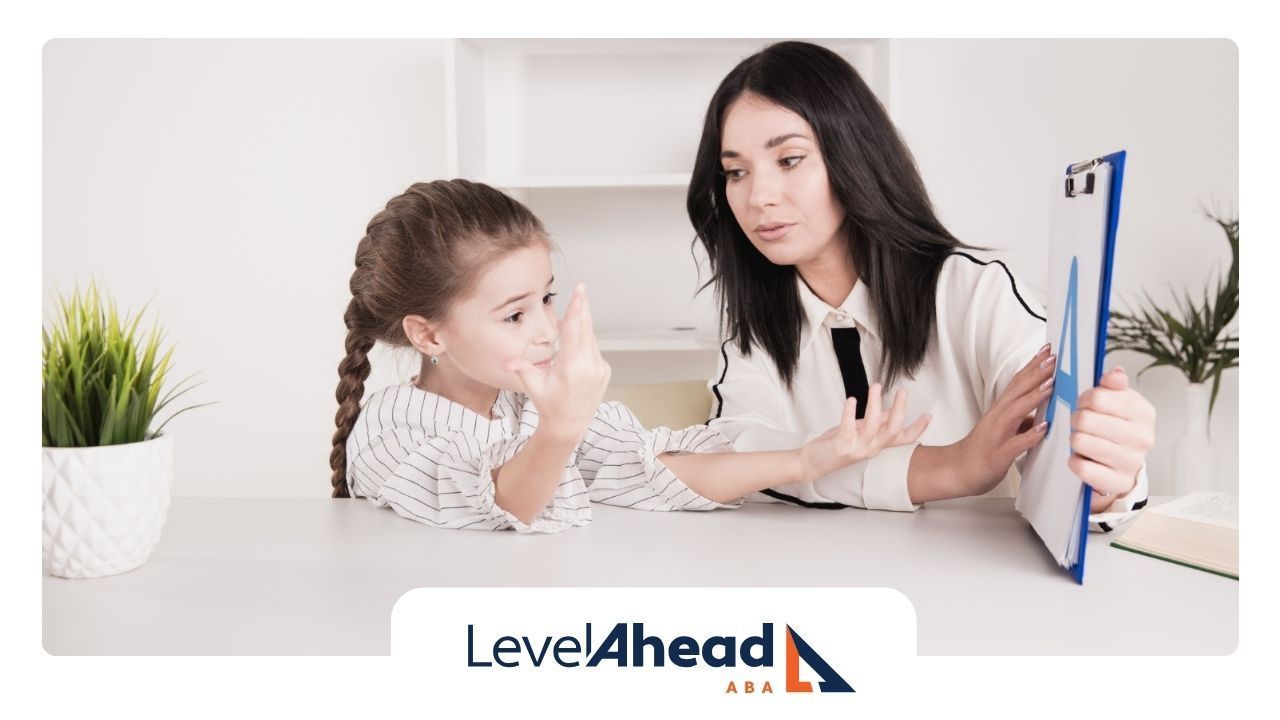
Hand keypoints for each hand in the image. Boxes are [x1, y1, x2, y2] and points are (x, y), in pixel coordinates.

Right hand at [506, 283, 611, 442]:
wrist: (570, 425)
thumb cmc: (549, 405)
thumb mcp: (533, 387)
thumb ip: (522, 369)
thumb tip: (506, 361)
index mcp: (570, 368)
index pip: (575, 332)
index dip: (577, 310)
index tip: (580, 293)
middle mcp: (588, 366)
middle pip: (586, 329)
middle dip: (582, 307)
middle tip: (581, 287)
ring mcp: (599, 368)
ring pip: (591, 338)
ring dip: (582, 325)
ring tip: (573, 312)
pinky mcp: (605, 371)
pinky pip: (594, 349)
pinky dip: (585, 341)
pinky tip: (576, 342)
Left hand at [798, 384, 930, 482]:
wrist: (814, 462)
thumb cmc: (839, 443)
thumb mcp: (862, 432)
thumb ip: (878, 423)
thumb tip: (893, 411)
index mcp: (878, 444)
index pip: (903, 439)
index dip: (918, 428)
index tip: (929, 414)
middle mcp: (872, 448)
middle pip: (893, 431)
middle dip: (900, 411)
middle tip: (903, 391)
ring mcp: (858, 448)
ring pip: (873, 427)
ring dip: (876, 405)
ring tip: (876, 387)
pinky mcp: (842, 446)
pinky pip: (848, 428)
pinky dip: (850, 413)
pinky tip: (852, 400)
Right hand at [952, 343, 1054, 495]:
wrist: (957, 471)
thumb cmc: (981, 450)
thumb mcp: (1005, 430)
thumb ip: (1022, 420)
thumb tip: (1042, 415)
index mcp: (1001, 410)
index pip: (1018, 382)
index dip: (1033, 365)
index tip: (1047, 351)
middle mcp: (998, 417)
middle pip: (1018, 389)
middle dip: (1036, 372)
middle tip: (1052, 357)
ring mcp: (998, 434)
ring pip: (1017, 410)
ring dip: (1034, 395)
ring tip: (1050, 382)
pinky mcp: (999, 454)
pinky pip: (1016, 443)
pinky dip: (1030, 435)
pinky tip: (1043, 428)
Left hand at [1070, 366, 1155, 511]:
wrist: (1127, 464)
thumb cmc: (1120, 427)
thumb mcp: (1121, 401)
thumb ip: (1115, 385)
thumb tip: (1115, 374)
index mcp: (1143, 412)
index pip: (1097, 398)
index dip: (1084, 399)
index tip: (1086, 404)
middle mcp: (1141, 437)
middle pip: (1084, 420)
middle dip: (1077, 420)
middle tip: (1082, 424)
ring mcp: (1130, 461)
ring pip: (1079, 442)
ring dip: (1075, 439)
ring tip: (1085, 439)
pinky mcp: (1115, 481)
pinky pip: (1080, 466)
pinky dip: (1075, 460)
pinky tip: (1085, 457)